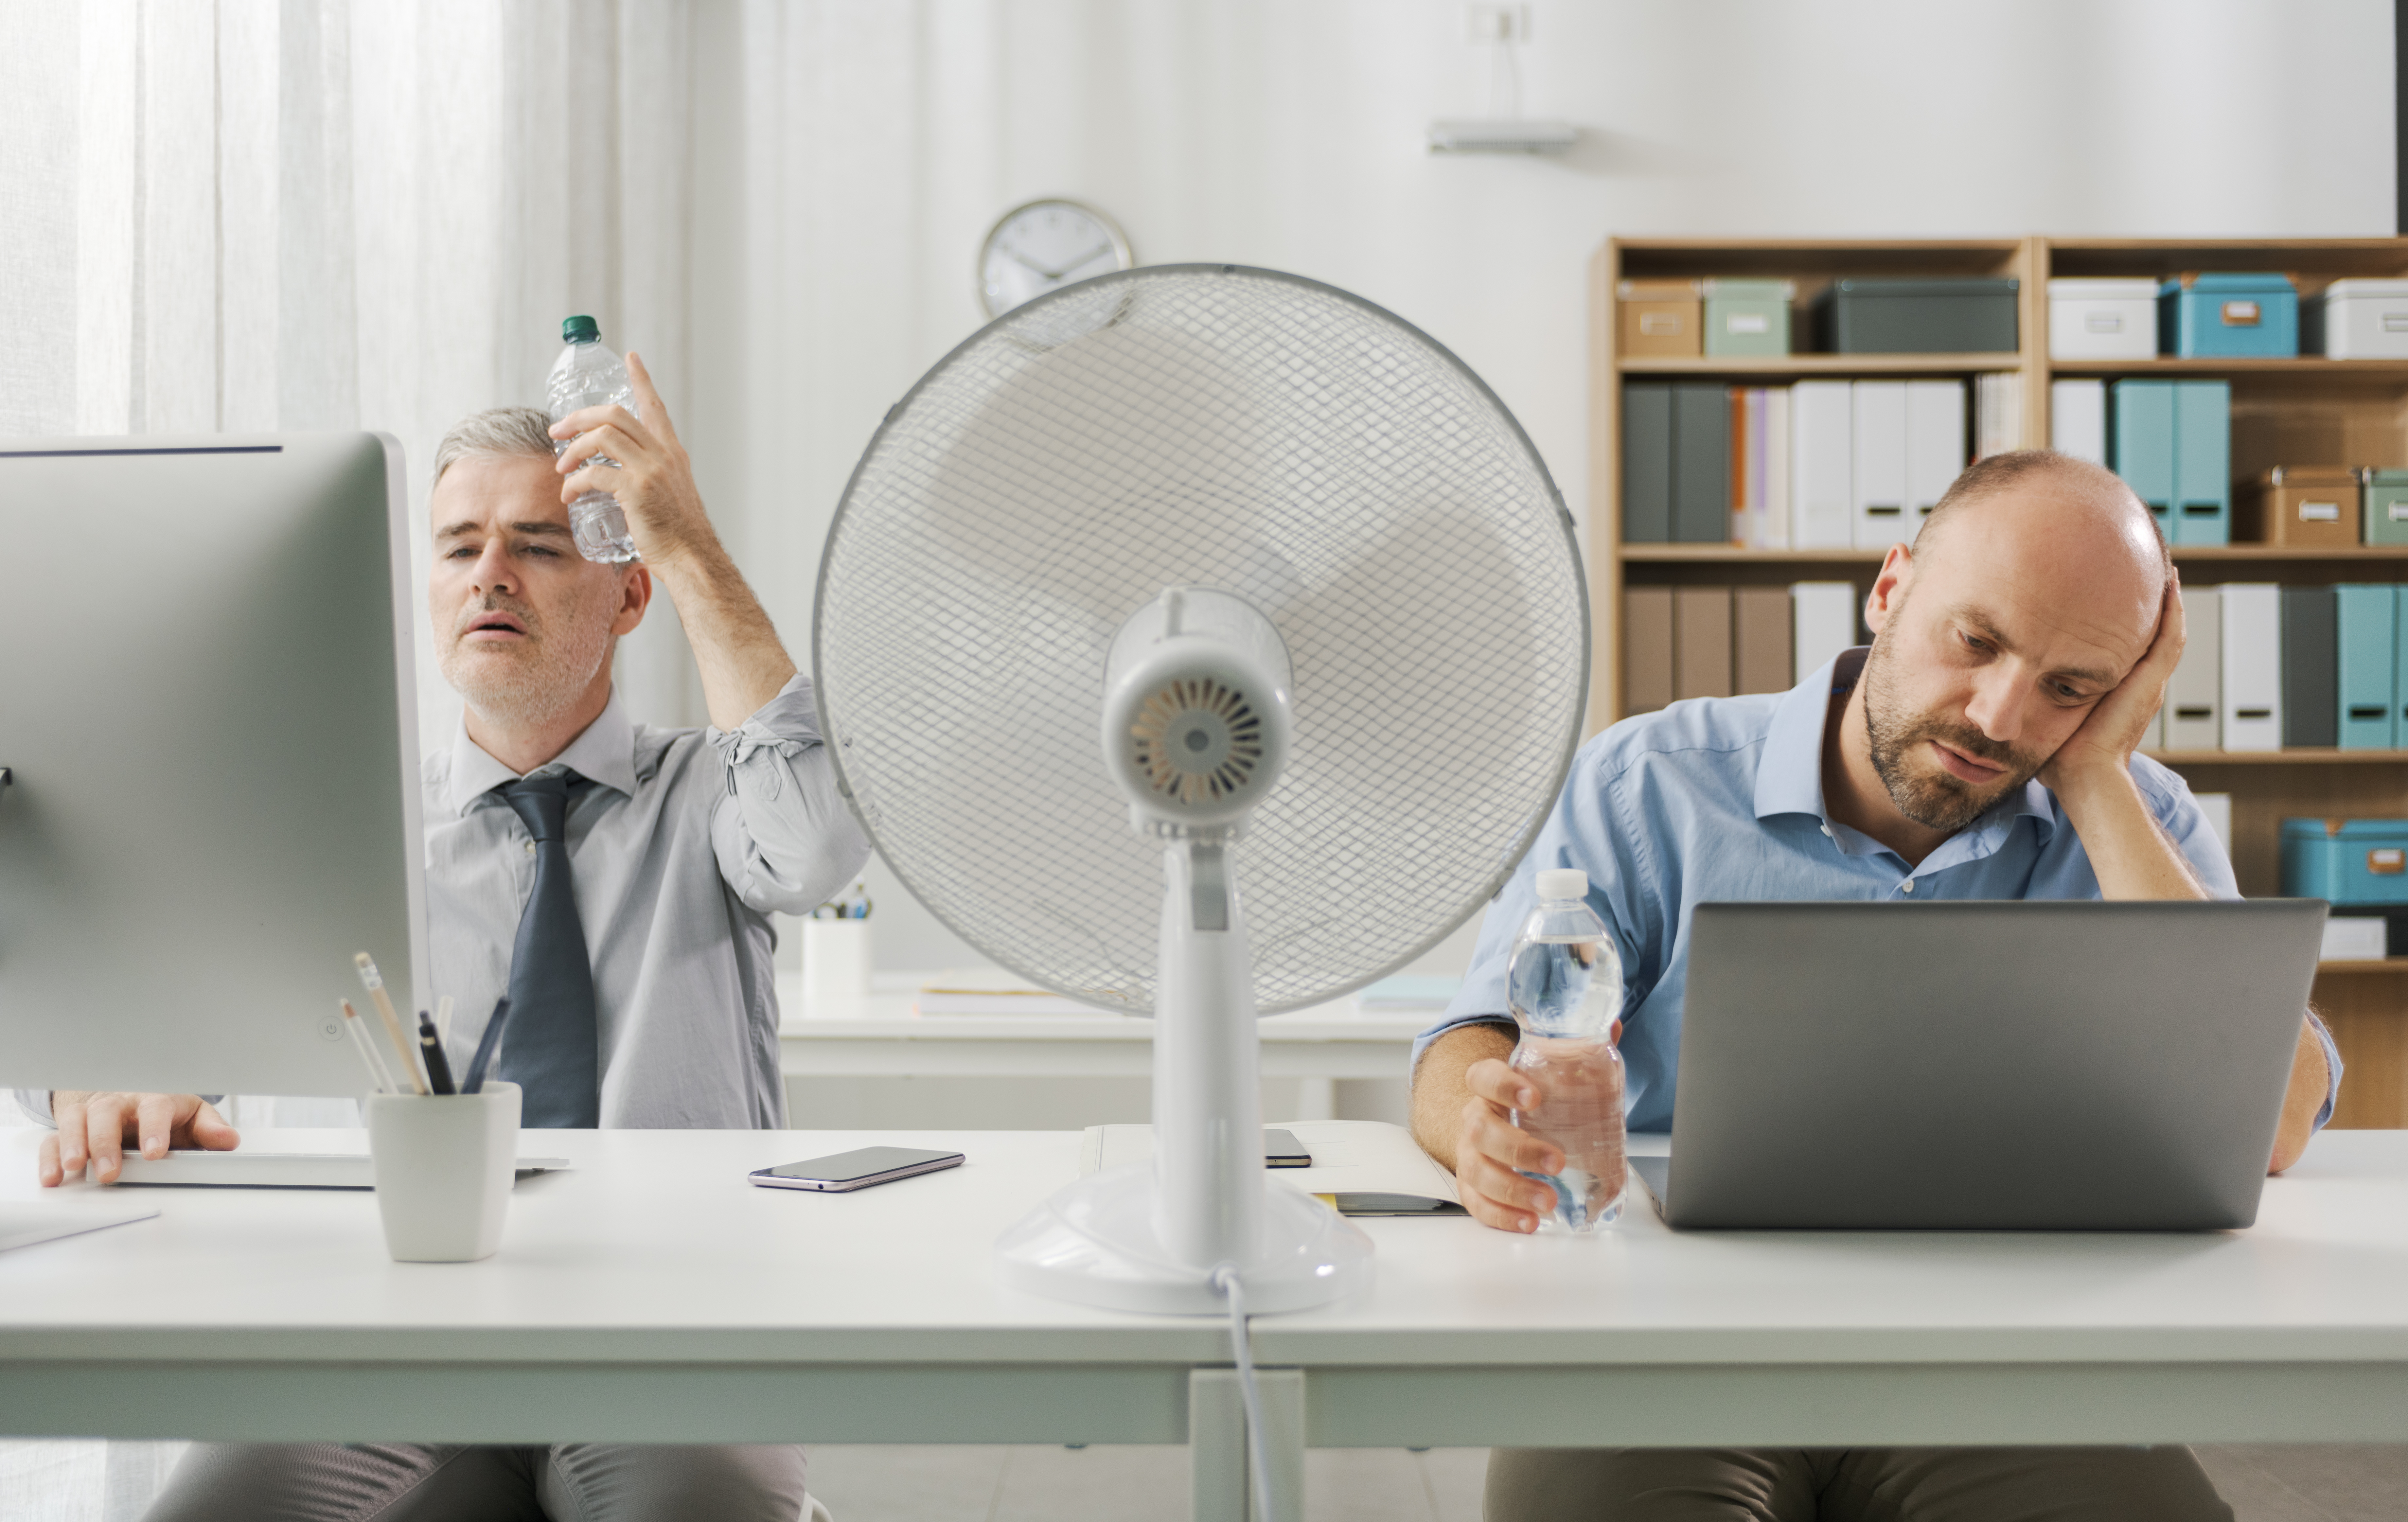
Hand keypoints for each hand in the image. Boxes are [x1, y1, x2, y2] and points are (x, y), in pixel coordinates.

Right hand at [39, 1092, 237, 1186]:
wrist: (133, 1097)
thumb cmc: (165, 1111)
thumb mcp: (193, 1116)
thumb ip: (209, 1129)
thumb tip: (228, 1140)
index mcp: (153, 1099)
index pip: (155, 1108)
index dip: (154, 1129)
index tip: (155, 1152)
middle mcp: (119, 1103)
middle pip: (108, 1113)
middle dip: (106, 1142)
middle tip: (109, 1171)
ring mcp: (92, 1114)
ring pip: (76, 1121)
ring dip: (72, 1145)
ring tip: (73, 1167)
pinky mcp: (72, 1129)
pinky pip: (54, 1139)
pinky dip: (50, 1157)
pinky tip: (52, 1177)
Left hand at [550, 352, 717, 569]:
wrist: (692, 558)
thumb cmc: (678, 534)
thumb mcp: (672, 494)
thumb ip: (652, 476)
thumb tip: (624, 476)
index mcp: (672, 453)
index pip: (655, 406)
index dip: (641, 380)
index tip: (631, 358)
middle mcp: (663, 455)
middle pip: (616, 415)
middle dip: (580, 417)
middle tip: (558, 430)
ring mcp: (650, 471)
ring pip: (603, 436)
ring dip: (574, 448)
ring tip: (561, 466)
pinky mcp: (636, 490)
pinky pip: (595, 473)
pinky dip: (575, 481)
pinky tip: (569, 493)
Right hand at [1451, 1058, 1567, 1233]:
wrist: (1497, 1123)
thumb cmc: (1527, 1102)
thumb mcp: (1550, 1075)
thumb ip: (1579, 1051)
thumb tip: (1615, 1025)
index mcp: (1490, 1087)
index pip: (1483, 1077)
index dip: (1503, 1086)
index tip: (1533, 1096)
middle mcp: (1475, 1119)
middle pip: (1481, 1130)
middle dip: (1519, 1148)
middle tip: (1556, 1161)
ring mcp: (1470, 1154)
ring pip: (1476, 1170)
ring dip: (1512, 1188)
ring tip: (1546, 1201)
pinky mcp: (1472, 1186)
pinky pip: (1476, 1202)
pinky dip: (1501, 1215)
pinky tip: (1529, 1222)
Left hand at [2039, 572, 2184, 796]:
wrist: (2083, 774)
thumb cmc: (2063, 760)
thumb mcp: (2052, 719)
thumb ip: (2039, 702)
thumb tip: (2003, 695)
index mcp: (2121, 694)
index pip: (2130, 651)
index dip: (2128, 625)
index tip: (2116, 598)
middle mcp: (2141, 687)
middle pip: (2154, 636)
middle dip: (2151, 605)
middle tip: (2147, 573)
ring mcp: (2149, 684)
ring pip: (2168, 632)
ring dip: (2167, 601)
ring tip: (2164, 569)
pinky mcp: (2151, 682)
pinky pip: (2170, 638)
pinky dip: (2173, 611)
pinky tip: (2170, 585)